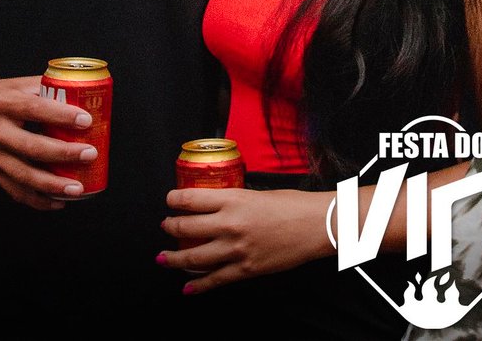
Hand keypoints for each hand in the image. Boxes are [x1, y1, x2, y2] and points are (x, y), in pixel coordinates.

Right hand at [0, 73, 98, 210]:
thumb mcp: (16, 84)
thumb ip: (46, 87)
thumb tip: (84, 93)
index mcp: (2, 103)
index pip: (34, 108)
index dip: (61, 115)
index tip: (86, 120)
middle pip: (31, 147)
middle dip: (63, 153)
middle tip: (89, 154)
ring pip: (23, 175)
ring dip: (53, 185)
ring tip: (78, 188)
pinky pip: (15, 191)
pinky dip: (38, 200)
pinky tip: (59, 201)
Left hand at [158, 186, 336, 292]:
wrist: (318, 226)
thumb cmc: (294, 205)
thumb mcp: (259, 193)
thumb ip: (236, 200)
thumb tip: (219, 205)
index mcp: (233, 199)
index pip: (190, 199)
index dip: (174, 200)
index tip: (169, 200)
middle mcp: (230, 224)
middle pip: (185, 228)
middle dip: (170, 227)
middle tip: (166, 226)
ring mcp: (236, 249)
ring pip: (193, 257)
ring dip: (173, 258)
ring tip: (163, 257)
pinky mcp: (245, 269)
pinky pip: (214, 280)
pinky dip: (197, 285)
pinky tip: (187, 287)